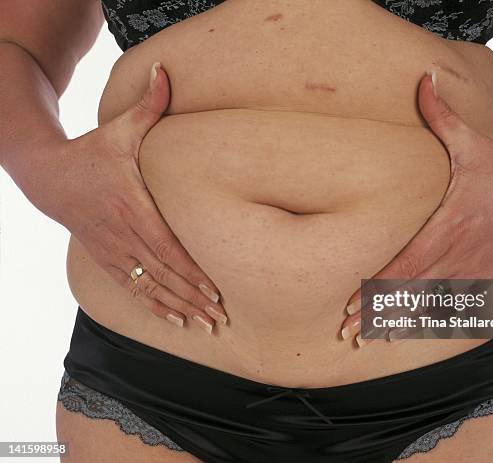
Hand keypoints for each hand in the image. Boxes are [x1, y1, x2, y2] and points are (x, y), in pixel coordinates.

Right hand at [27, 62, 226, 331]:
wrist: (49, 175)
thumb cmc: (94, 151)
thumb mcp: (120, 128)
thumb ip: (149, 105)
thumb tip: (166, 70)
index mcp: (133, 205)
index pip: (167, 247)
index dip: (190, 273)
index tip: (214, 292)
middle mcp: (123, 233)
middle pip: (162, 275)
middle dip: (192, 299)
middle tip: (219, 319)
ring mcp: (112, 250)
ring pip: (148, 288)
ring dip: (176, 309)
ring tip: (203, 327)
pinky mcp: (106, 258)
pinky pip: (132, 289)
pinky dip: (154, 306)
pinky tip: (174, 321)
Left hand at [341, 71, 492, 346]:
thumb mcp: (471, 143)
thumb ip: (441, 116)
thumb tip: (421, 78)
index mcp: (448, 226)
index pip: (404, 266)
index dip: (376, 288)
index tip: (350, 305)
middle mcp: (457, 254)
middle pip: (410, 294)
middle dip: (378, 315)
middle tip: (347, 332)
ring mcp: (471, 269)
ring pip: (430, 305)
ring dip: (399, 324)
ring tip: (369, 339)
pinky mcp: (482, 275)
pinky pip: (453, 304)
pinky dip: (430, 320)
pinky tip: (407, 333)